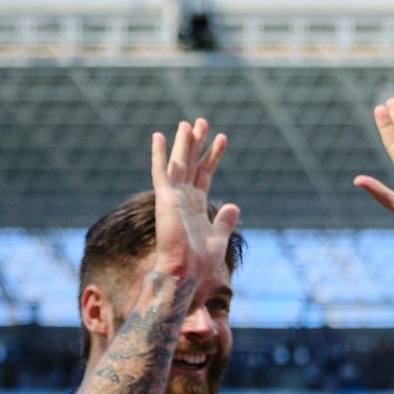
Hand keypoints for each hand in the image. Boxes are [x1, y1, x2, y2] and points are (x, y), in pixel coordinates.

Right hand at [149, 118, 239, 281]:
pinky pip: (161, 172)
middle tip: (202, 121)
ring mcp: (173, 197)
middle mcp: (184, 198)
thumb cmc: (200, 262)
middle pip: (191, 164)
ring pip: (178, 163)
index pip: (205, 174)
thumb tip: (234, 205)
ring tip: (188, 123)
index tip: (222, 138)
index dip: (213, 156)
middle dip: (197, 143)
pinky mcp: (165, 199)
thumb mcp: (219, 239)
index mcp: (197, 206)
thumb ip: (225, 221)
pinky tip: (159, 136)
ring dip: (183, 144)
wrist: (186, 272)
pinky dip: (159, 155)